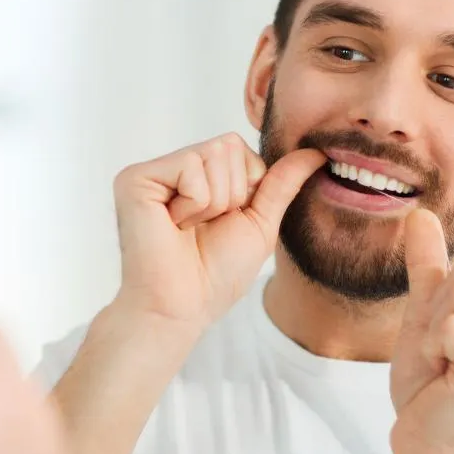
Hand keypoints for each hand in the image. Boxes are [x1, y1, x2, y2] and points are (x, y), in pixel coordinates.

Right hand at [112, 132, 324, 328]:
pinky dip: (194, 204)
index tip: (223, 222)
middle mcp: (174, 167)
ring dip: (214, 202)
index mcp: (200, 174)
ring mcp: (154, 171)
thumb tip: (317, 151)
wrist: (183, 307)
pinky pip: (190, 166)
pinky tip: (172, 225)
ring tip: (187, 228)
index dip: (247, 189)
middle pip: (230, 145)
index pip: (242, 148)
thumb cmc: (216, 273)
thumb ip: (283, 182)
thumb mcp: (260, 222)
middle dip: (232, 194)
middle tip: (203, 227)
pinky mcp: (135, 178)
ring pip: (213, 154)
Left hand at [389, 210, 453, 453]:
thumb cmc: (430, 379)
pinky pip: (451, 326)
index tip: (445, 337)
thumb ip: (428, 263)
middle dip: (436, 312)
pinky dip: (433, 347)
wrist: (425, 436)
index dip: (441, 298)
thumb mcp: (426, 310)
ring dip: (433, 331)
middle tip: (442, 353)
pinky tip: (445, 376)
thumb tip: (420, 212)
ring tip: (444, 363)